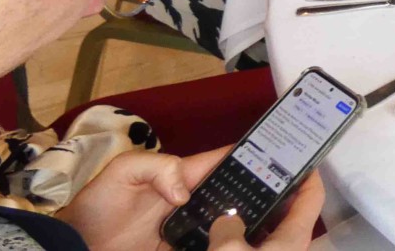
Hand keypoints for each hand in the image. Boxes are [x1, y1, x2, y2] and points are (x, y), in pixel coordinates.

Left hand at [54, 147, 318, 250]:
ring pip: (232, 226)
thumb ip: (157, 168)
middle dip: (265, 192)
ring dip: (253, 224)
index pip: (226, 161)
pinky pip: (215, 248)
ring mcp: (192, 233)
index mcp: (185, 177)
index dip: (255, 155)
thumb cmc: (97, 208)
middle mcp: (195, 204)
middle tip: (297, 194)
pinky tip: (252, 246)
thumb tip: (186, 192)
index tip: (286, 153)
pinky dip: (231, 246)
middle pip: (237, 195)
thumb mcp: (122, 173)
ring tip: (285, 223)